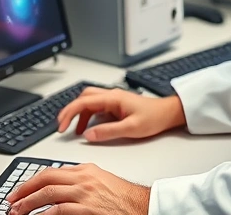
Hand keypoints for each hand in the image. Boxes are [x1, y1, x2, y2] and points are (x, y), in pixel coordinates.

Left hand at [6, 163, 148, 214]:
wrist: (142, 205)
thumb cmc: (124, 197)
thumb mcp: (100, 180)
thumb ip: (80, 180)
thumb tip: (58, 187)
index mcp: (85, 170)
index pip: (50, 171)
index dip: (31, 181)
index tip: (20, 190)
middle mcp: (83, 179)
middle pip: (46, 179)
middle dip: (24, 190)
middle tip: (12, 201)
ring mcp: (85, 194)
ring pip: (48, 194)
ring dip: (28, 204)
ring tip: (18, 212)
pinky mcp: (87, 210)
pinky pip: (58, 211)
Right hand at [56, 87, 185, 141]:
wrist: (168, 113)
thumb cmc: (154, 117)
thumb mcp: (130, 128)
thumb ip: (108, 132)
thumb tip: (88, 135)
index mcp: (113, 98)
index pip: (83, 102)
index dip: (69, 113)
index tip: (62, 125)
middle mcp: (111, 96)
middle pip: (83, 98)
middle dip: (70, 111)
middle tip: (62, 125)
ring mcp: (113, 100)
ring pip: (89, 102)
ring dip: (79, 114)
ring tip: (74, 131)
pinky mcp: (116, 106)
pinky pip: (97, 108)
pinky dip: (88, 117)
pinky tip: (88, 128)